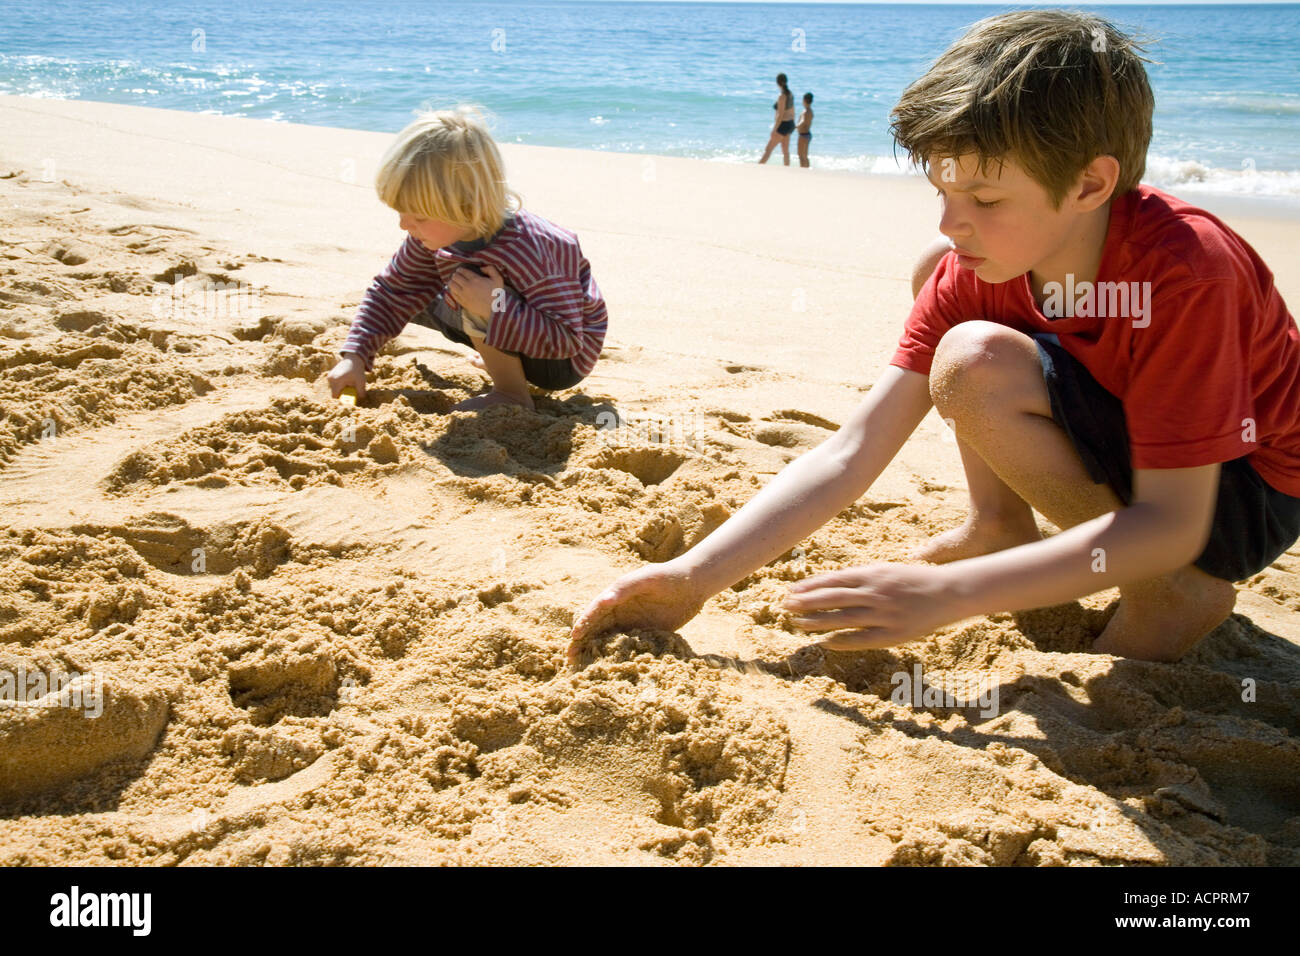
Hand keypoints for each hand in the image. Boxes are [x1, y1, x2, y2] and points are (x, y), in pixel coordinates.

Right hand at [326, 353, 366, 400]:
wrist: (352, 359)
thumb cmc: (357, 370)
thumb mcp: (361, 382)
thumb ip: (361, 392)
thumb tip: (360, 400)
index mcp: (338, 381)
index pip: (335, 396)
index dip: (340, 399)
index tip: (346, 399)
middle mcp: (331, 379)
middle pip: (334, 393)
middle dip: (341, 394)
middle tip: (349, 389)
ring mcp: (329, 377)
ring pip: (333, 389)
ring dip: (340, 389)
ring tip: (347, 383)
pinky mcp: (329, 375)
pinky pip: (333, 385)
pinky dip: (338, 385)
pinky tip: (344, 380)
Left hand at [446, 263, 504, 319]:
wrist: (495, 309)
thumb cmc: (497, 293)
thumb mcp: (498, 278)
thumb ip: (491, 269)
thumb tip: (482, 268)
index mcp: (475, 279)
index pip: (462, 271)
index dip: (460, 269)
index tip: (461, 270)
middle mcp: (467, 286)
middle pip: (455, 277)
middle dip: (456, 275)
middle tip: (458, 276)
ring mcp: (464, 295)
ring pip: (451, 285)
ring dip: (452, 282)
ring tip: (455, 282)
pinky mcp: (463, 302)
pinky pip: (453, 294)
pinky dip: (452, 290)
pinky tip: (455, 290)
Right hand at [567, 561, 706, 665]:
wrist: (694, 584)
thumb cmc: (668, 576)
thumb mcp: (646, 579)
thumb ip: (625, 588)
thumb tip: (603, 600)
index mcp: (615, 596)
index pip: (594, 612)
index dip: (583, 624)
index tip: (574, 638)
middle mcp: (619, 612)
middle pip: (596, 630)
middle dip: (582, 644)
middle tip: (571, 660)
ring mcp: (631, 625)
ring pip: (609, 641)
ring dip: (597, 654)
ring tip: (585, 670)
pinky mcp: (645, 636)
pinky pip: (628, 649)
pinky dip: (619, 659)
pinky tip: (613, 671)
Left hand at [781, 563, 960, 650]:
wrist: (952, 591)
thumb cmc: (917, 581)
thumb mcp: (888, 571)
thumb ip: (863, 578)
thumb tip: (833, 584)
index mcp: (874, 573)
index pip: (834, 580)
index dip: (810, 586)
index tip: (791, 591)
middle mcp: (876, 592)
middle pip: (832, 598)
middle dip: (806, 602)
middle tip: (784, 606)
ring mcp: (884, 613)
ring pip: (842, 618)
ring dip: (817, 622)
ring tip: (796, 624)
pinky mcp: (894, 633)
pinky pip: (862, 638)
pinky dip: (841, 640)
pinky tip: (825, 642)